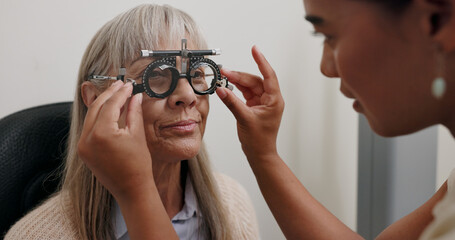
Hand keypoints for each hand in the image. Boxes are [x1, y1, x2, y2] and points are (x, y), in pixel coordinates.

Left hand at [77, 81, 152, 200]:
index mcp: (102, 134)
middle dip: (109, 94)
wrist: (131, 189)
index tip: (128, 85)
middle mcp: (87, 139)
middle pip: (96, 107)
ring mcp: (83, 146)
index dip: (120, 93)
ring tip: (115, 94)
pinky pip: (89, 128)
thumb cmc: (137, 165)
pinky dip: (98, 117)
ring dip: (103, 104)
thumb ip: (133, 112)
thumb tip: (134, 96)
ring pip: (91, 116)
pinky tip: (108, 111)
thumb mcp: (137, 134)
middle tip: (120, 85)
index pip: (110, 105)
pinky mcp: (84, 151)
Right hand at [216, 46, 283, 162]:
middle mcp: (270, 99)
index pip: (268, 76)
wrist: (259, 154)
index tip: (254, 49)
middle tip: (224, 72)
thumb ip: (232, 102)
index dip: (261, 61)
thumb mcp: (244, 119)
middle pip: (254, 81)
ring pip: (249, 86)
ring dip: (236, 82)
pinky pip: (245, 93)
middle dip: (239, 76)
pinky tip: (227, 87)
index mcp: (274, 100)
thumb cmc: (259, 140)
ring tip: (223, 78)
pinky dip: (236, 90)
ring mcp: (262, 102)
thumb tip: (221, 89)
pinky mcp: (254, 106)